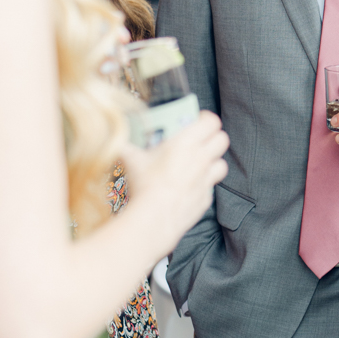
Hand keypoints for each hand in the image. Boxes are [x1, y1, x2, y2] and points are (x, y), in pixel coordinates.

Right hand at [119, 111, 228, 255]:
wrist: (154, 217)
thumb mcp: (130, 158)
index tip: (198, 120)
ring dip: (214, 162)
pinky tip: (190, 186)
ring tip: (200, 163)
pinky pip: (210, 187)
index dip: (207, 119)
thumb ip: (124, 145)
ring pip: (222, 164)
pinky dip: (203, 185)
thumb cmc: (144, 184)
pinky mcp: (206, 198)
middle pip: (222, 140)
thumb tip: (115, 139)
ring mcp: (206, 179)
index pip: (212, 122)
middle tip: (201, 140)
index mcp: (187, 142)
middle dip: (214, 138)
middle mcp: (202, 158)